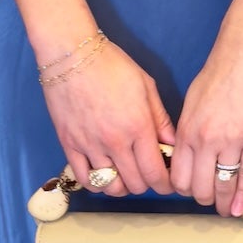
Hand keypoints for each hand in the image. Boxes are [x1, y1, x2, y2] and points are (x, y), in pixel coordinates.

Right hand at [44, 41, 172, 195]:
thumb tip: (173, 144)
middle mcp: (115, 141)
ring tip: (126, 175)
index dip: (165, 184)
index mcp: (138, 127)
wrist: (71, 55)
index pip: (156, 173)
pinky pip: (85, 179)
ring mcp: (90, 145)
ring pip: (111, 186)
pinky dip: (97, 184)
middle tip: (147, 173)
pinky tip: (104, 175)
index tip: (167, 183)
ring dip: (122, 186)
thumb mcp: (146, 87)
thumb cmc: (111, 65)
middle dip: (146, 184)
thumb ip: (161, 119)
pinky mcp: (69, 145)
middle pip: (136, 184)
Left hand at [171, 0, 242, 216]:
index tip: (189, 190)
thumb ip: (187, 130)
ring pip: (223, 184)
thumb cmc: (217, 72)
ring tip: (225, 212)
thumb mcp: (191, 102)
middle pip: (199, 186)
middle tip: (208, 200)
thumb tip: (186, 154)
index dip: (183, 188)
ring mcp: (233, 142)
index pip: (179, 176)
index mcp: (186, 130)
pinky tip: (241, 209)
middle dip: (203, 198)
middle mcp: (206, 140)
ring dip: (223, 202)